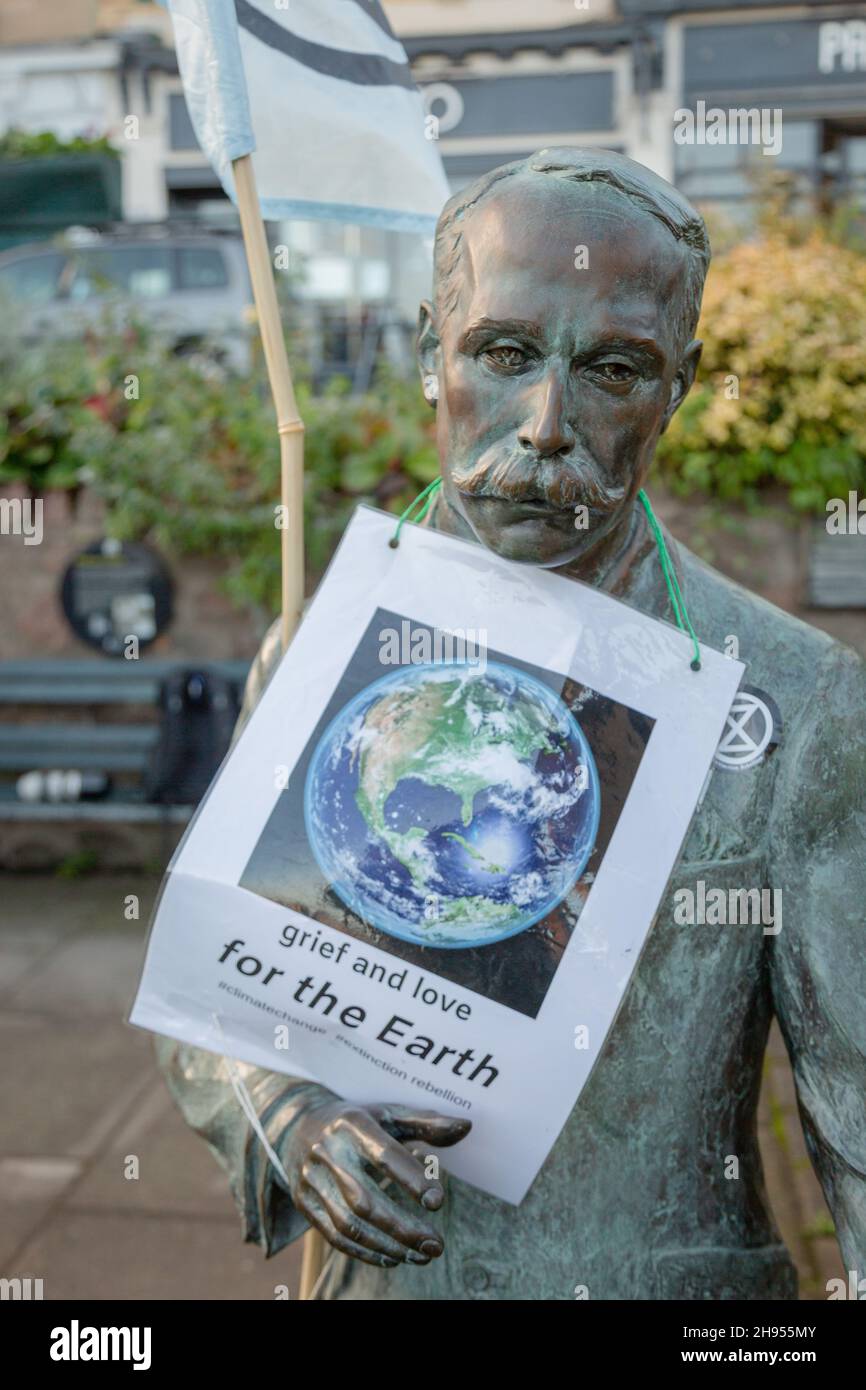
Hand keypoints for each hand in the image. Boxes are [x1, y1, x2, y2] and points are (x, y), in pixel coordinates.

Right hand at [280, 1098, 470, 1267]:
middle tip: (436, 1245)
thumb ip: (427, 1123)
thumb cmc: (356, 1121)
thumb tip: (467, 1127)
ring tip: (420, 1255)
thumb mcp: (387, 1114)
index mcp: (352, 1124)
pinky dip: (364, 1252)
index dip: (411, 1179)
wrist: (294, 1125)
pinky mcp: (304, 1202)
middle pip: (365, 1200)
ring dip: (387, 1245)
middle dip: (403, 1227)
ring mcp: (311, 1179)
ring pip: (349, 1223)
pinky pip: (334, 1235)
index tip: (438, 1202)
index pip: (384, 1155)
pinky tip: (392, 1258)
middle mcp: (327, 1151)